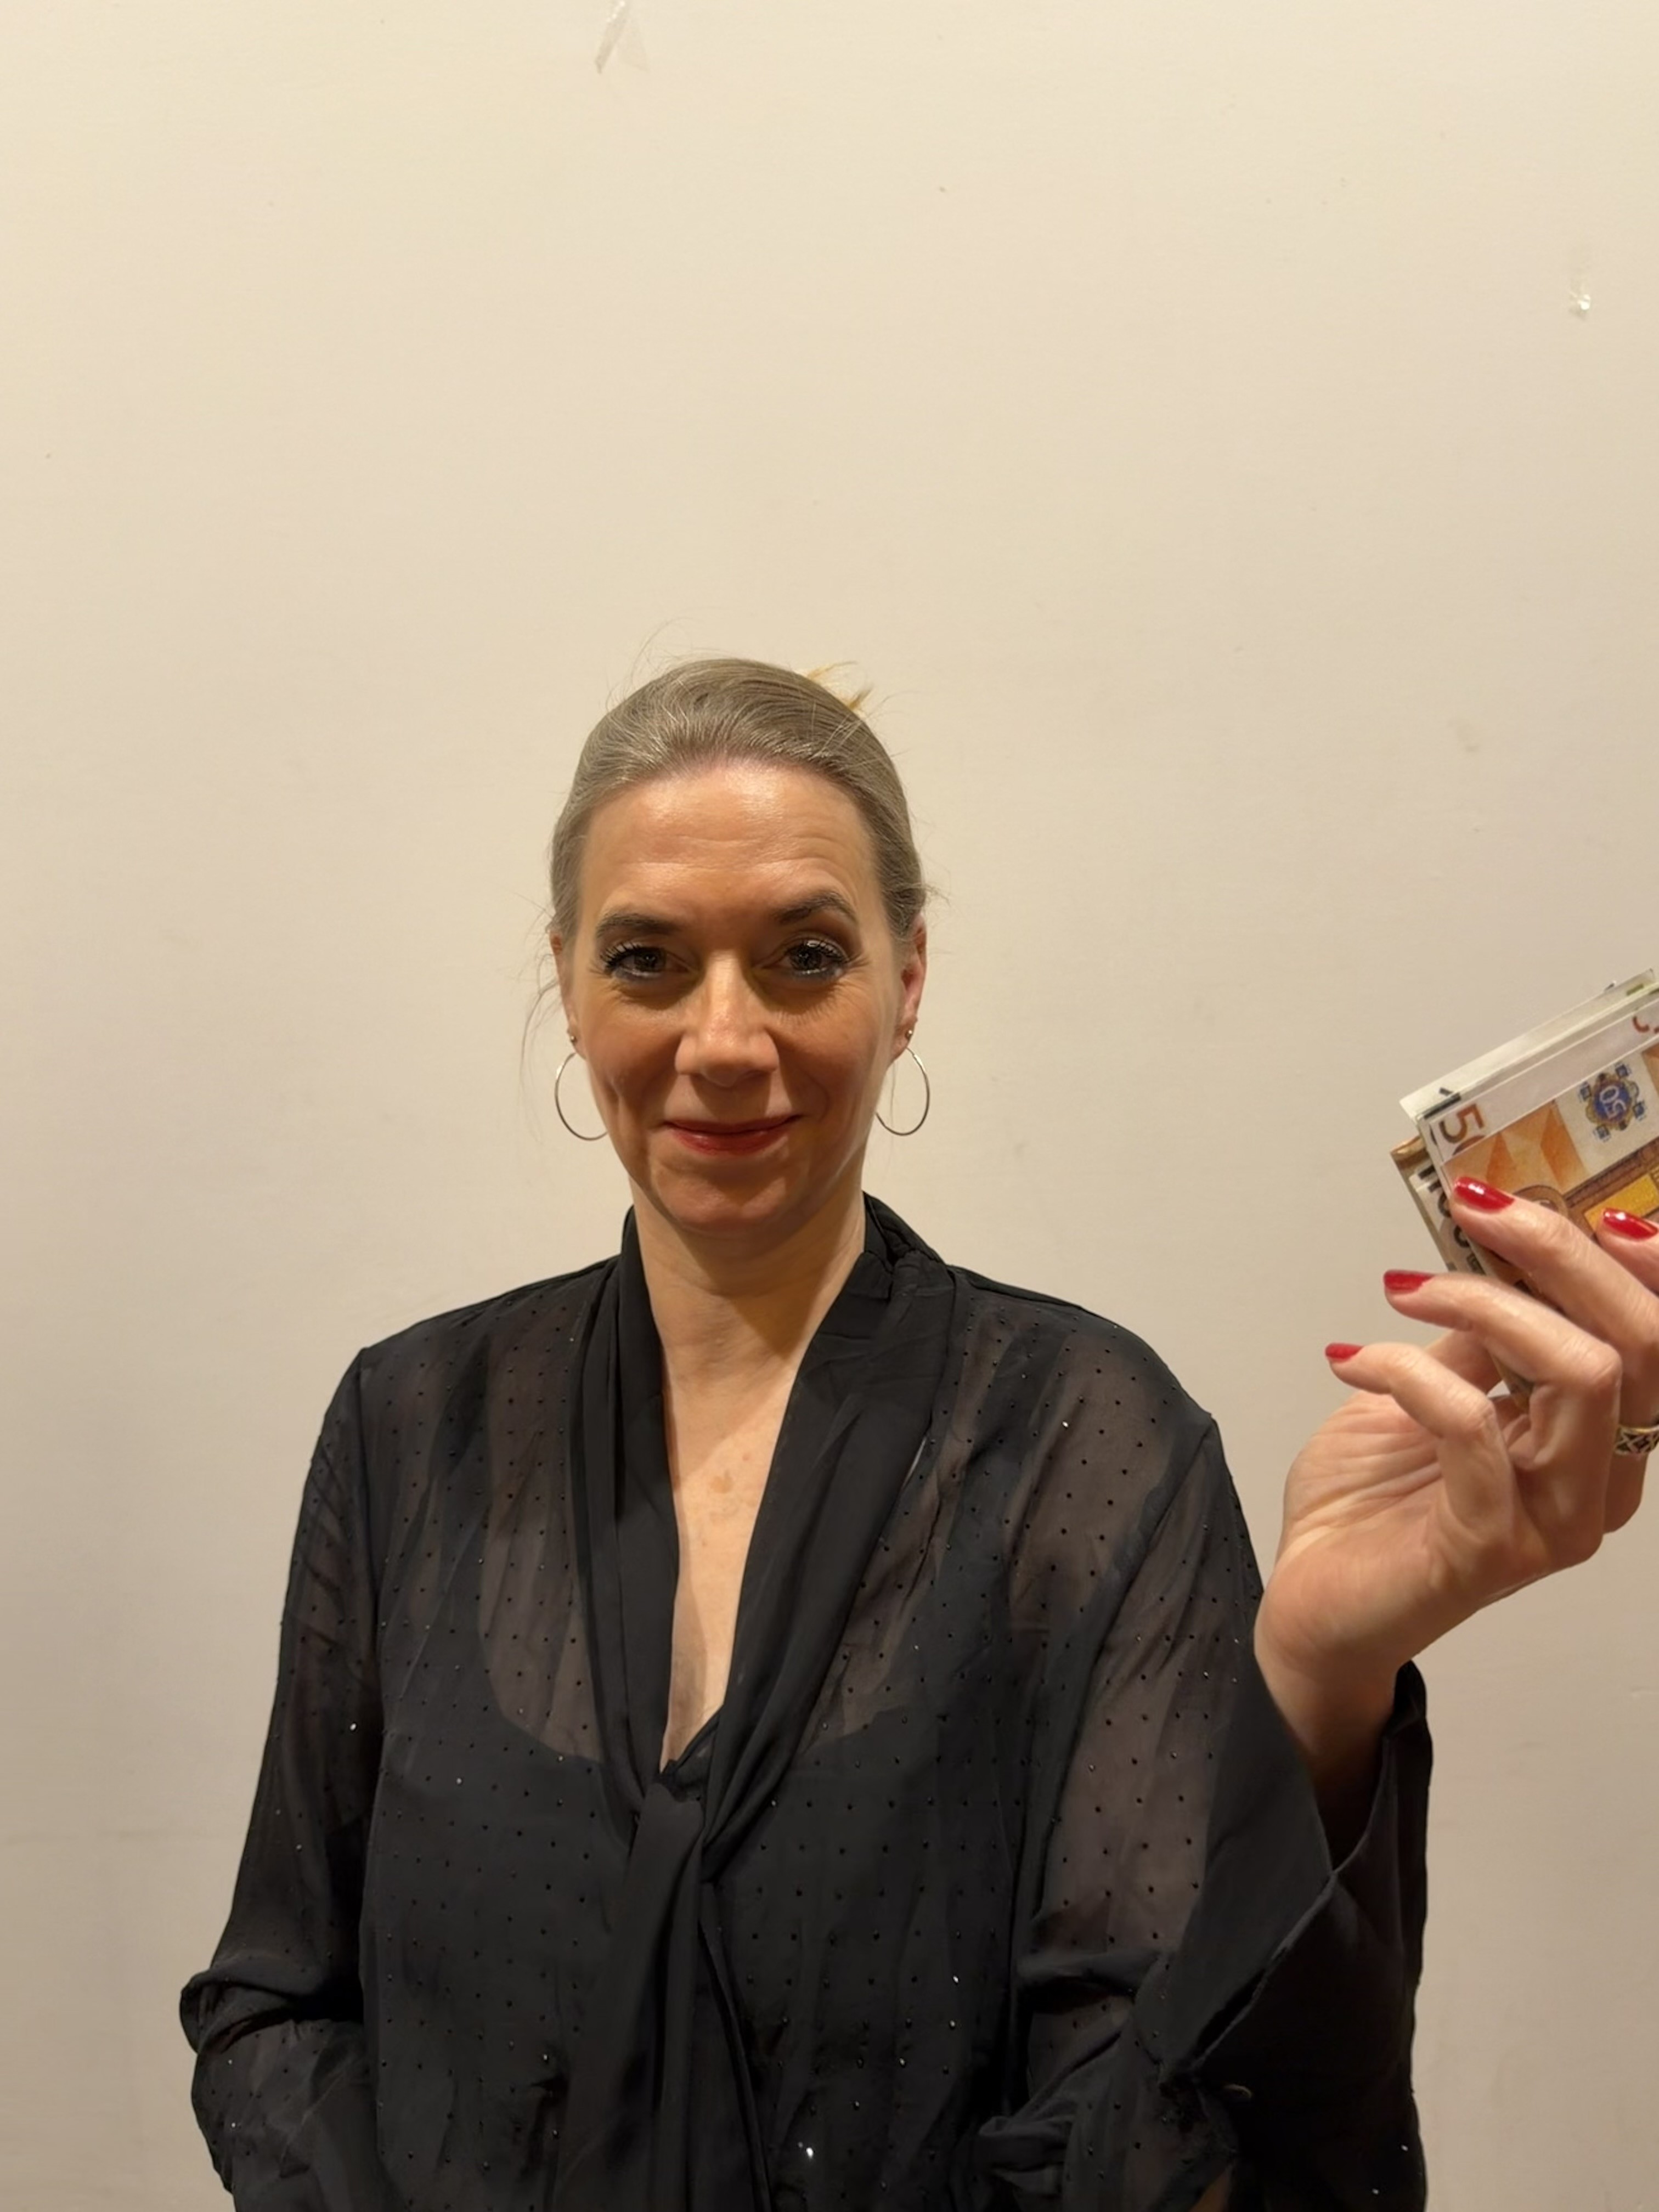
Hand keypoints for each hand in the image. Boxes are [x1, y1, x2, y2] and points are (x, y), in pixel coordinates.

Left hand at [1255, 1186, 1657, 1798]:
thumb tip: (1505, 1250)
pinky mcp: (1492, 1547)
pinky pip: (1472, 1425)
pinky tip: (1352, 1359)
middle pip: (1638, 1345)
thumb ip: (1483, 1338)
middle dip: (1562, 1256)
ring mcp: (1554, 1521)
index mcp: (1600, 1441)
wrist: (1316, 1602)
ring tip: (1404, 1289)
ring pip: (1581, 1374)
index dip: (1633, 1261)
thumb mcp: (1434, 1390)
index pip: (1657, 1339)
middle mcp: (1599, 1485)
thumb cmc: (1376, 1499)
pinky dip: (1407, 1369)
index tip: (1556, 1196)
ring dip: (1487, 1304)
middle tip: (1478, 1209)